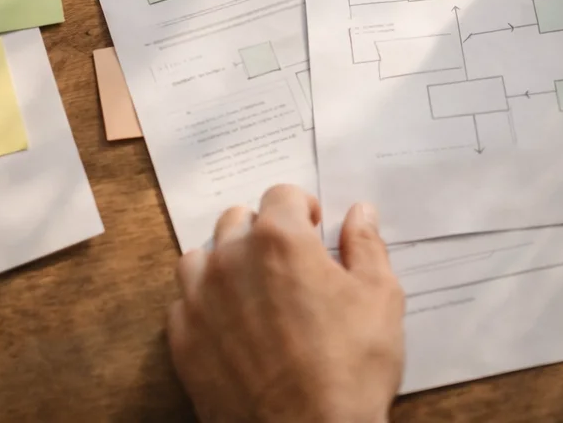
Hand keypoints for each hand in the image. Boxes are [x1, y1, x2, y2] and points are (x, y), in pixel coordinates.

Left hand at [167, 185, 404, 422]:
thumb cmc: (351, 368)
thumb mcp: (380, 298)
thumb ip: (366, 245)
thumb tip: (360, 213)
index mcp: (279, 240)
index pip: (281, 195)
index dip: (302, 209)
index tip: (314, 230)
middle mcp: (231, 260)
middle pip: (237, 220)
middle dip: (263, 232)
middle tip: (289, 264)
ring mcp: (200, 300)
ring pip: (202, 258)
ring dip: (226, 263)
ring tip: (254, 290)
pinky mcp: (183, 340)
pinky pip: (184, 303)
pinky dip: (205, 304)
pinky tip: (231, 325)